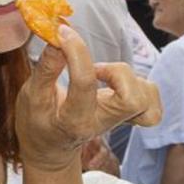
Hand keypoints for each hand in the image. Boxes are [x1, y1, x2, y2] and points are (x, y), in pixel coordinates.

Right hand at [15, 25, 161, 171]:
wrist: (53, 149)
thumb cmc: (39, 121)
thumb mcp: (32, 96)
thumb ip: (46, 68)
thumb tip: (60, 36)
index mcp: (74, 121)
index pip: (84, 83)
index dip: (76, 52)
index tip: (63, 34)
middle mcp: (102, 123)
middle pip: (131, 99)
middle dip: (116, 72)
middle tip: (95, 70)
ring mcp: (120, 121)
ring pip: (145, 96)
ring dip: (128, 78)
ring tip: (103, 78)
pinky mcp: (131, 114)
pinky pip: (151, 98)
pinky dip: (140, 86)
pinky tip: (119, 85)